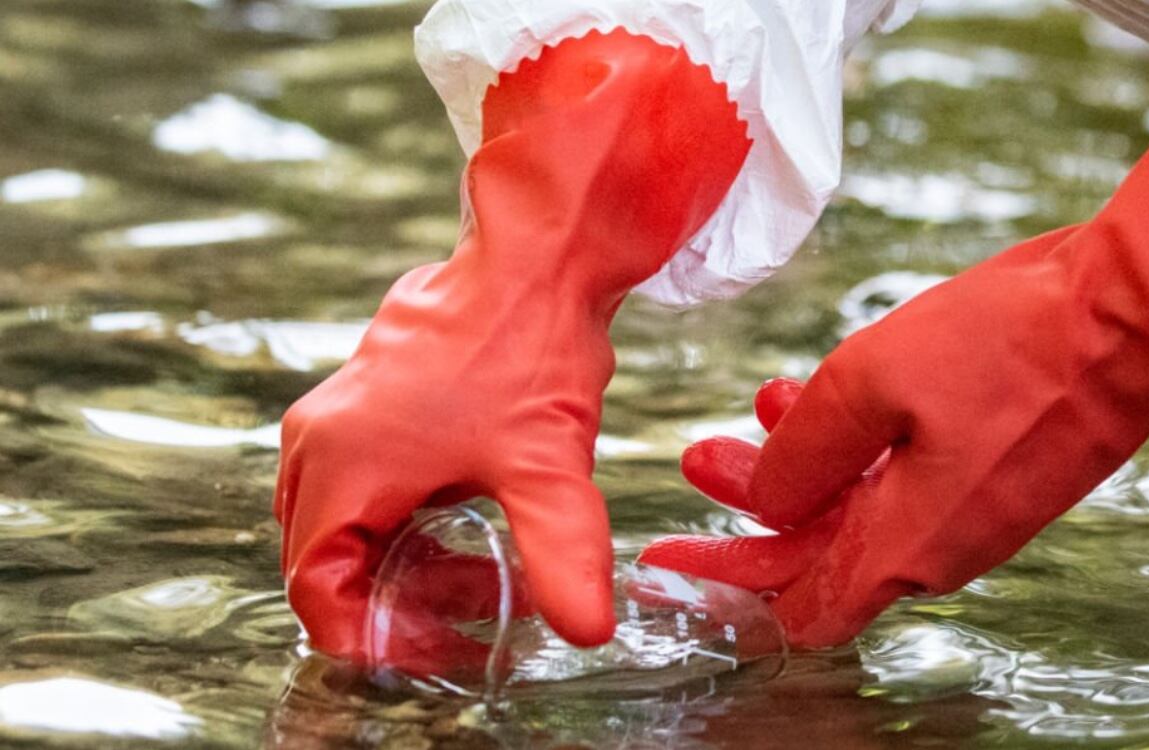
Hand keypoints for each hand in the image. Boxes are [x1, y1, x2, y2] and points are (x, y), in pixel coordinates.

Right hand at [274, 29, 749, 667]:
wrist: (533, 259)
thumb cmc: (528, 348)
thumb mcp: (547, 465)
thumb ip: (561, 554)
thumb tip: (585, 629)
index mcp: (340, 464)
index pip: (314, 589)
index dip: (370, 636)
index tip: (433, 652)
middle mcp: (319, 442)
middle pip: (326, 560)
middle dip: (392, 603)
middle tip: (467, 621)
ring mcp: (337, 416)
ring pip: (345, 524)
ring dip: (403, 563)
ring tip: (482, 579)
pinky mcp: (365, 403)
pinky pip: (361, 487)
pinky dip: (404, 522)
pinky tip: (468, 527)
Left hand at [644, 91, 1148, 647]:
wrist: (1128, 311)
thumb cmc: (1007, 344)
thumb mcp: (867, 387)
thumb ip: (800, 458)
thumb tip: (761, 506)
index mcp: (905, 547)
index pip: (797, 606)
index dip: (728, 583)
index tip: (674, 555)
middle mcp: (938, 547)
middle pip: (818, 552)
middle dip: (753, 503)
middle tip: (702, 457)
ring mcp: (970, 510)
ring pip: (858, 507)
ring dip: (803, 464)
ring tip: (761, 406)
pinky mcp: (993, 471)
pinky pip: (903, 478)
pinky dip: (854, 446)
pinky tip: (824, 392)